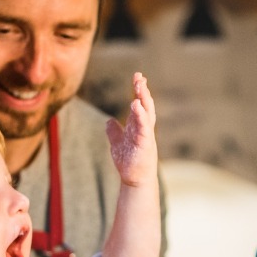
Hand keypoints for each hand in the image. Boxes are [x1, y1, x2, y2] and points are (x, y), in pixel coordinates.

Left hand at [105, 72, 157, 187]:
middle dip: (142, 91)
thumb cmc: (129, 162)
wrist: (134, 180)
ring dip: (144, 99)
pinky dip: (141, 115)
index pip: (139, 104)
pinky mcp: (145, 144)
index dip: (139, 91)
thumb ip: (114, 131)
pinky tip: (136, 105)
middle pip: (145, 105)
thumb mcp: (117, 143)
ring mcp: (146, 135)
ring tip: (140, 86)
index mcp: (138, 126)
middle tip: (139, 77)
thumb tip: (109, 121)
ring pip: (147, 113)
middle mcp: (144, 128)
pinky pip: (144, 127)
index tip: (138, 77)